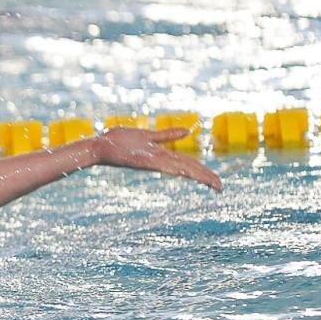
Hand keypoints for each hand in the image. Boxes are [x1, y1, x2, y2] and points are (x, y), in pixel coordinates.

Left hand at [90, 127, 221, 190]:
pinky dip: (173, 168)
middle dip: (205, 177)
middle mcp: (159, 160)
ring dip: (195, 175)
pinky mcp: (141, 160)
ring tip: (211, 183)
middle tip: (221, 188)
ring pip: (178, 168)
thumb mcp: (148, 135)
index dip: (204, 172)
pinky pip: (161, 164)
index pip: (189, 164)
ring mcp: (151, 161)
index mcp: (162, 154)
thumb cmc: (119, 141)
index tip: (218, 182)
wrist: (99, 147)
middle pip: (188, 168)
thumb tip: (188, 131)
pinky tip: (185, 172)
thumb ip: (167, 135)